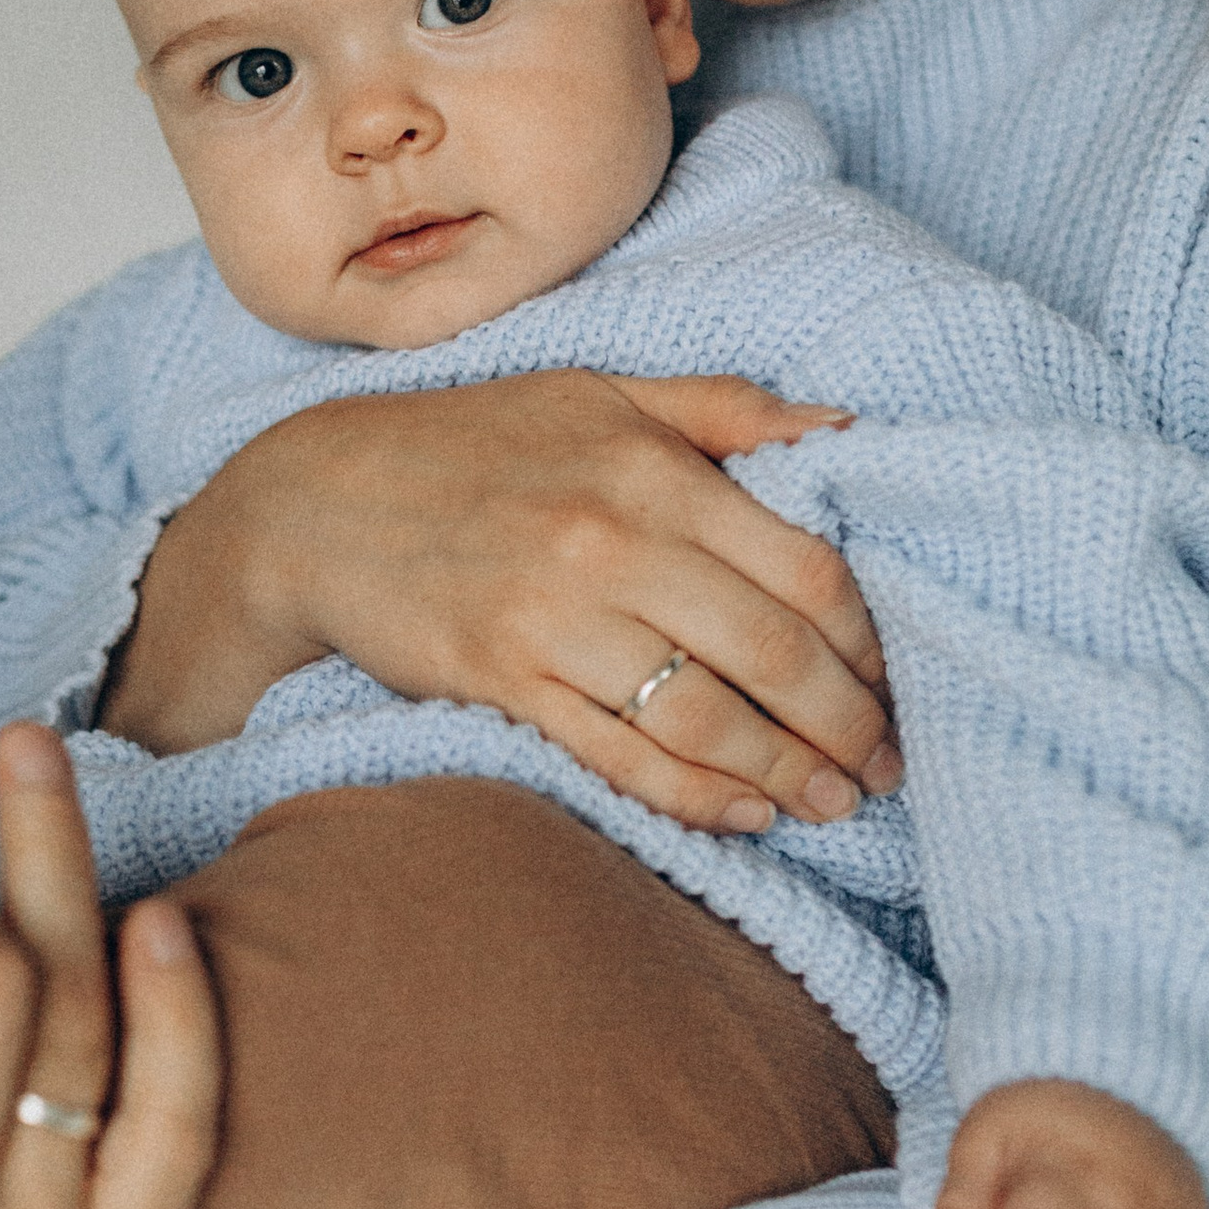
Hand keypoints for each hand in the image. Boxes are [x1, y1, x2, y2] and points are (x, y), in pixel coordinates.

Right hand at [100, 371, 899, 832]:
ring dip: (785, 774)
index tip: (894, 682)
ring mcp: (551, 619)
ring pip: (704, 716)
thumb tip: (846, 429)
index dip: (869, 642)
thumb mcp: (599, 394)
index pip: (805, 569)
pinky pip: (621, 755)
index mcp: (650, 467)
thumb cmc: (472, 445)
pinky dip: (695, 795)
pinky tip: (745, 813)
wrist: (315, 501)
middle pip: (772, 654)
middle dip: (847, 724)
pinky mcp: (501, 682)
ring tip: (833, 803)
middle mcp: (608, 541)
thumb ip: (725, 411)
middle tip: (887, 764)